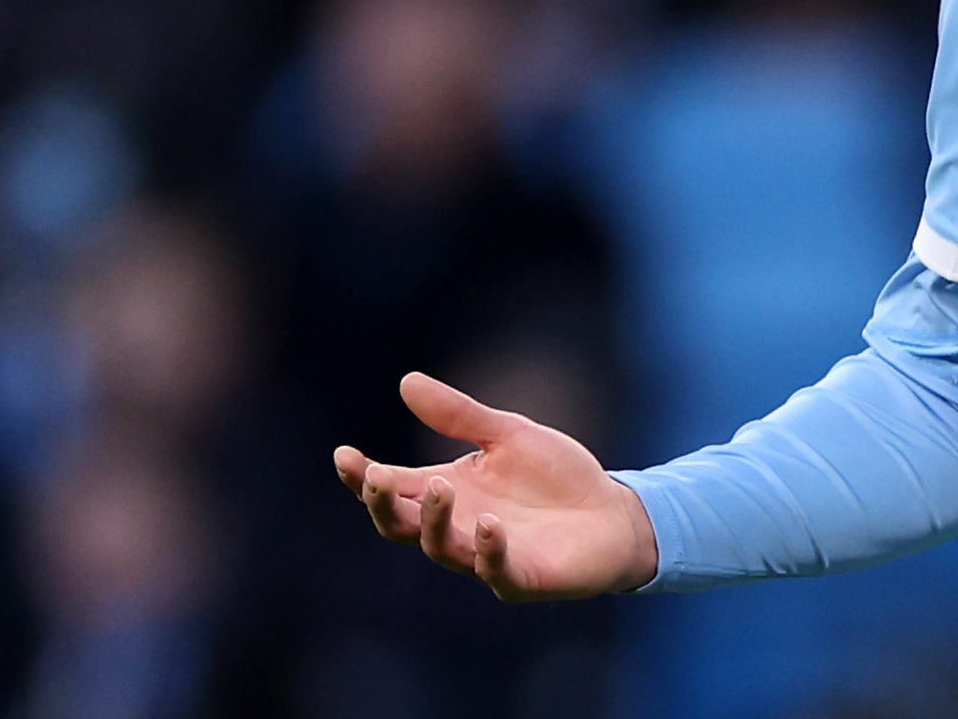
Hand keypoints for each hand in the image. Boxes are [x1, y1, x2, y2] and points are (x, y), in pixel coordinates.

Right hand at [332, 371, 658, 602]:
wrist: (614, 512)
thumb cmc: (557, 477)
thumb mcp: (510, 435)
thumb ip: (460, 415)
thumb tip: (406, 381)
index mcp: (449, 491)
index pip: (394, 487)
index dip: (362, 477)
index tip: (343, 455)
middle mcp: (458, 526)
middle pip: (402, 525)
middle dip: (383, 504)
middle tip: (377, 479)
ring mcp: (485, 556)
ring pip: (442, 548)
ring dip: (436, 521)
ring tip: (442, 485)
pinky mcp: (521, 577)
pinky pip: (496, 570)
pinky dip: (489, 550)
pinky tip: (491, 524)